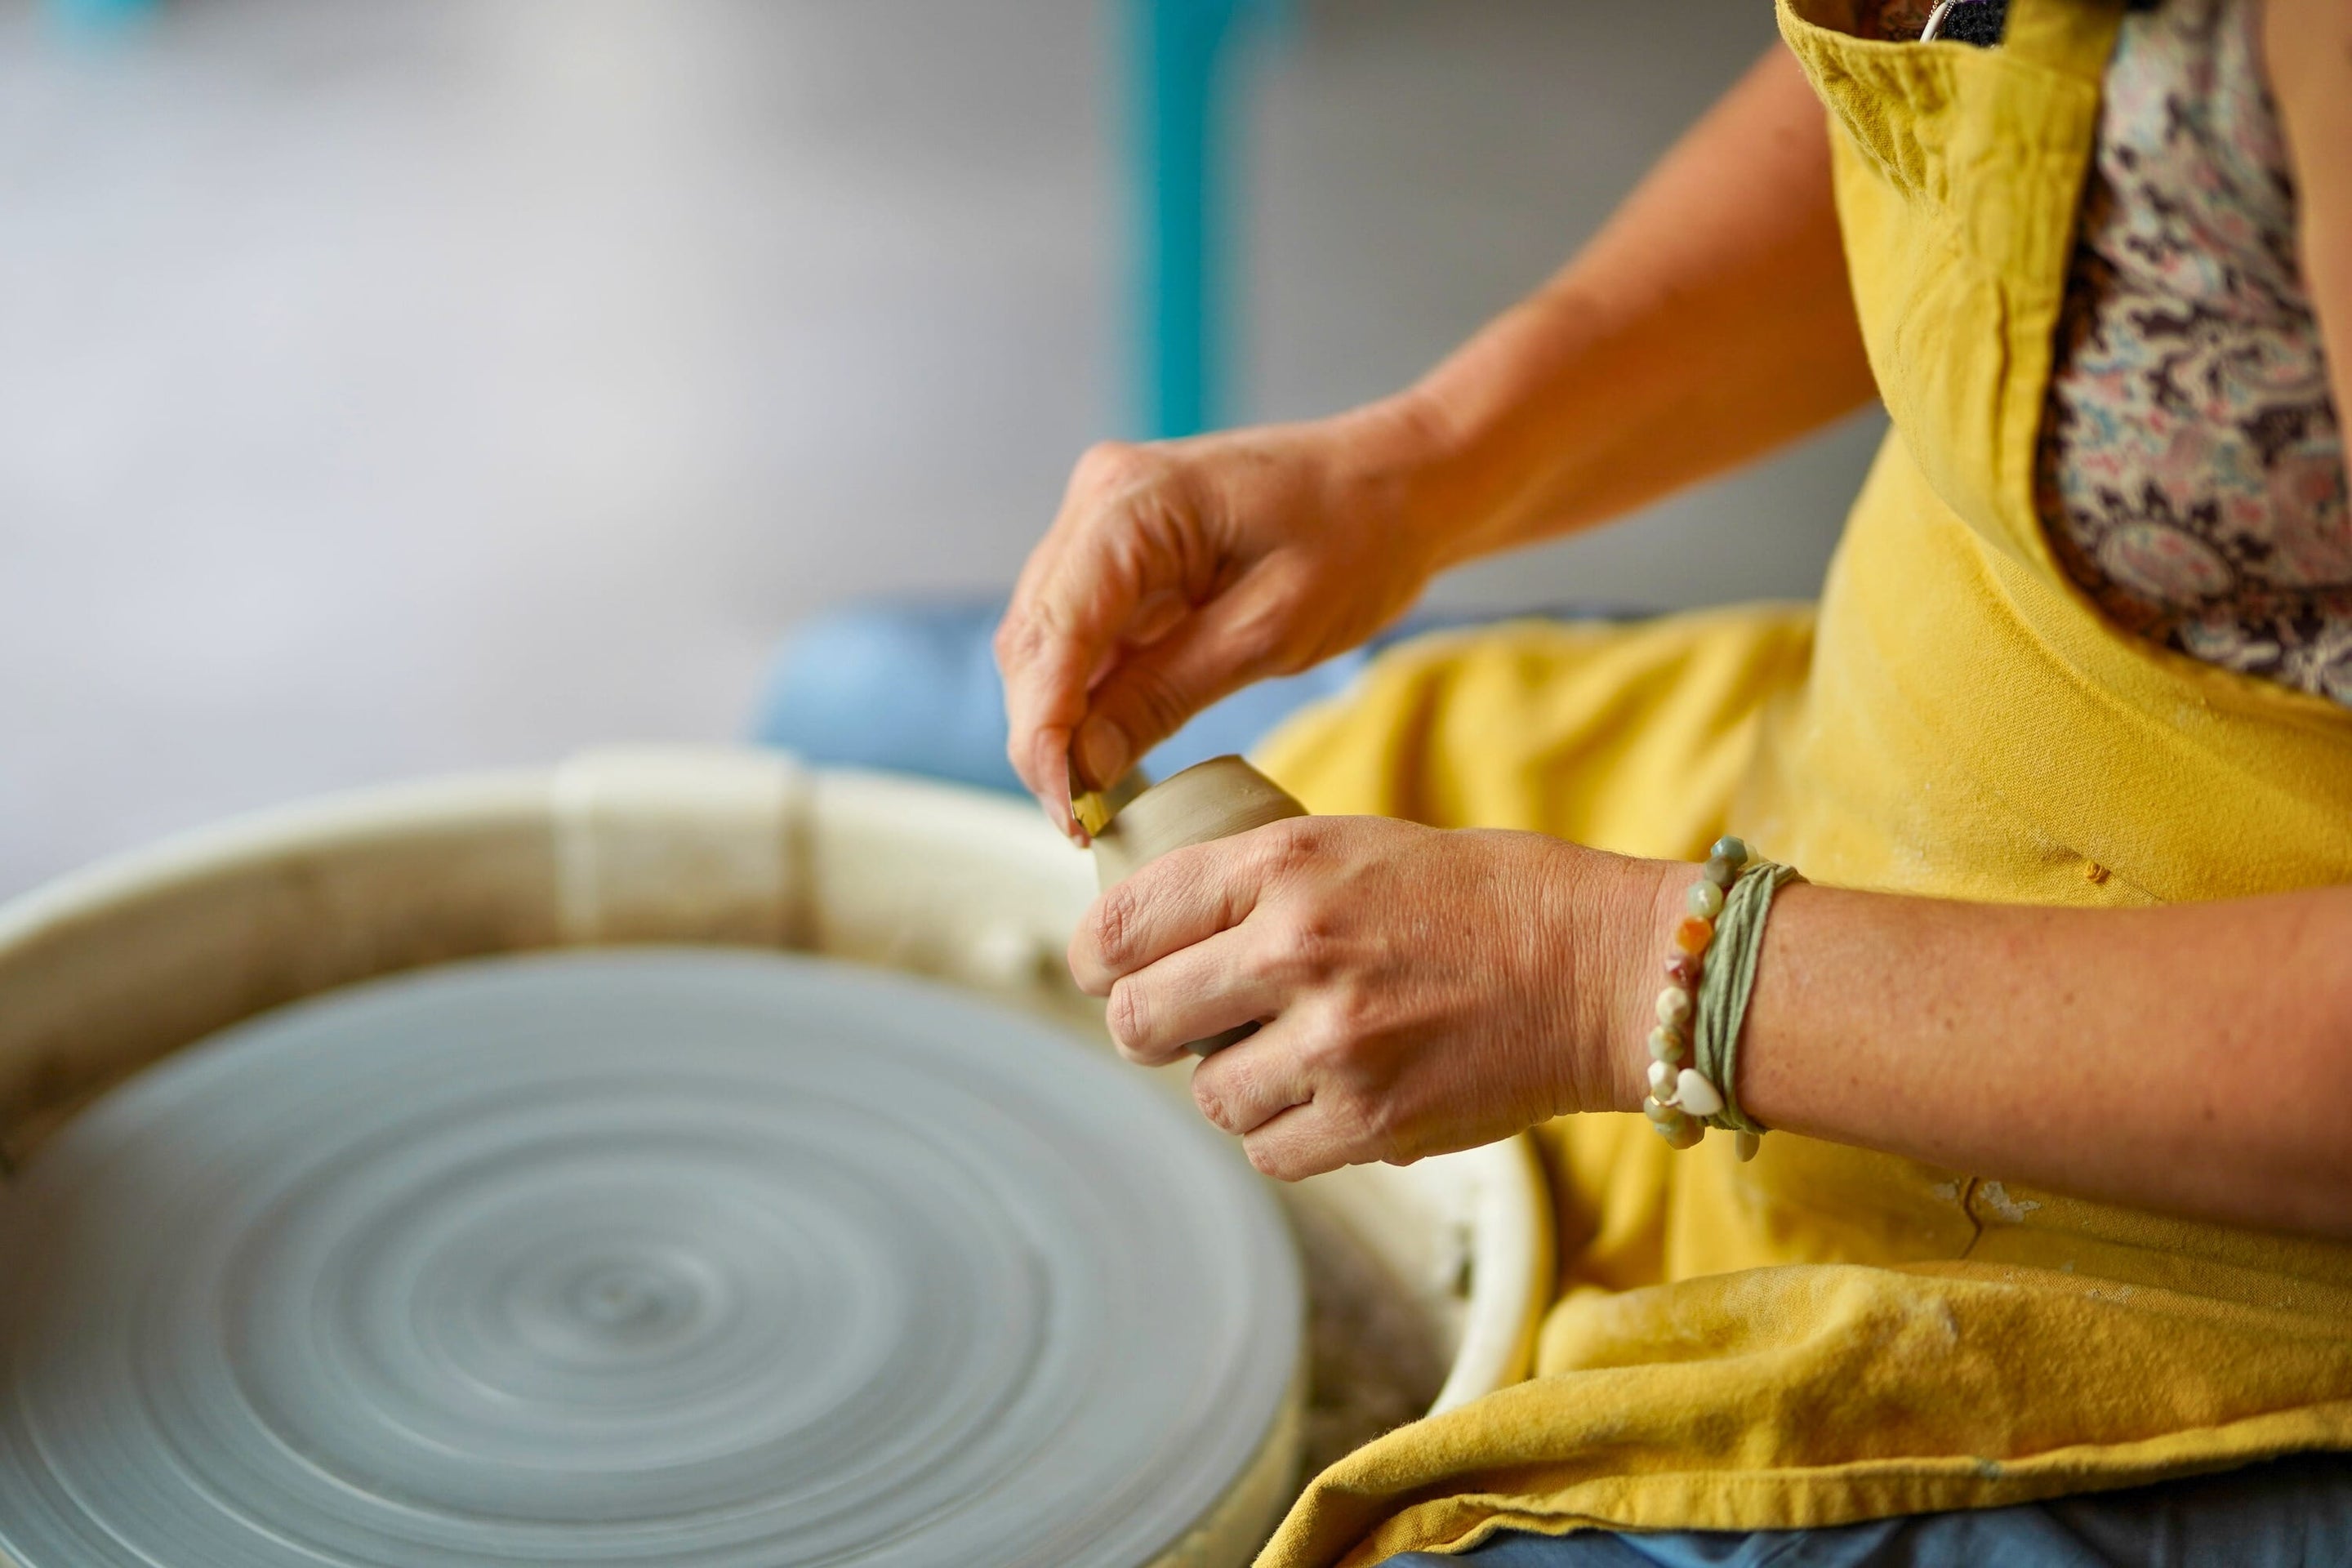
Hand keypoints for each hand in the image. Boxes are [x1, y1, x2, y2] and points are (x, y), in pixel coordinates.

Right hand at [995, 399, 1453, 835]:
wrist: (1398, 481)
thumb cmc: (1357, 538)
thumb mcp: (1271, 630)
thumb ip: (1165, 693)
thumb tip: (1083, 768)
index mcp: (1132, 502)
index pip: (1052, 635)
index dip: (1044, 735)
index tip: (1070, 815)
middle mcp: (1099, 499)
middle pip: (1032, 640)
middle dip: (1044, 738)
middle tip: (1081, 824)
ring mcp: (1102, 521)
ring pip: (1043, 642)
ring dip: (1058, 722)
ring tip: (1093, 800)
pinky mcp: (1118, 550)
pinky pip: (1079, 633)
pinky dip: (1085, 695)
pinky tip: (1108, 750)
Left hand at [1067, 815, 1660, 1177]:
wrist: (1603, 967)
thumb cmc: (1482, 897)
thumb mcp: (1352, 845)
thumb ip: (1256, 887)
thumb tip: (1155, 936)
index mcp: (1284, 864)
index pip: (1123, 922)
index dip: (1097, 957)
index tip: (1105, 970)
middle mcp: (1297, 949)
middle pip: (1137, 1021)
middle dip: (1148, 1028)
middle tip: (1182, 1025)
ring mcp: (1334, 1043)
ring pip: (1206, 1097)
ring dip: (1230, 1084)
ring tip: (1288, 1054)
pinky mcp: (1373, 1122)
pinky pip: (1269, 1152)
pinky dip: (1284, 1133)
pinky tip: (1329, 1095)